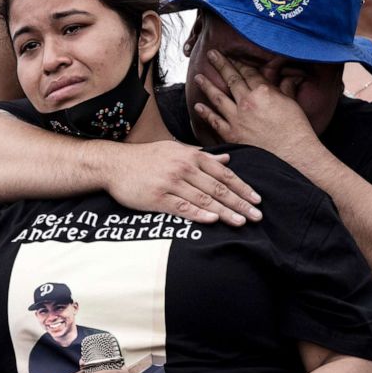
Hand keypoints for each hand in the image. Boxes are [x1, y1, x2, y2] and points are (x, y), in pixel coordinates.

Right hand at [101, 140, 261, 226]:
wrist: (114, 164)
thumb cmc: (146, 158)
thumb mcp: (176, 150)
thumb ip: (202, 156)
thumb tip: (227, 158)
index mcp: (191, 155)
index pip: (223, 173)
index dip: (242, 187)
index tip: (257, 199)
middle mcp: (183, 168)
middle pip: (218, 187)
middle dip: (240, 202)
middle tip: (257, 216)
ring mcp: (170, 183)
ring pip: (204, 199)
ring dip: (225, 212)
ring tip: (241, 222)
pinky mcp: (157, 198)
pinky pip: (182, 207)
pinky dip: (199, 213)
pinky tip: (213, 220)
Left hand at [193, 50, 318, 161]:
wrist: (292, 155)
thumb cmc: (296, 130)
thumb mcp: (292, 104)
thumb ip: (286, 89)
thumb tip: (289, 77)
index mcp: (263, 92)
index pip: (248, 72)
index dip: (239, 62)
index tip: (231, 55)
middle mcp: (247, 102)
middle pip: (231, 79)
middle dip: (220, 65)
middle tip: (211, 54)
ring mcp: (237, 119)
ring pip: (218, 98)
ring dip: (207, 86)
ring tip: (198, 77)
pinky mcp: (231, 135)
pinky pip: (214, 121)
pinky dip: (205, 113)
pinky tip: (198, 106)